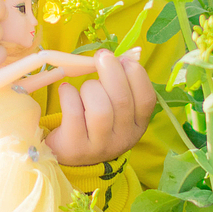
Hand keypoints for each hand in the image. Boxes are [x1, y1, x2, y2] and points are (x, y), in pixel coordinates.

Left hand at [46, 48, 155, 165]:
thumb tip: (123, 56)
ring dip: (89, 88)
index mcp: (138, 125)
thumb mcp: (115, 108)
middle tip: (101, 56)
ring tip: (83, 87)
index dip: (137, 75)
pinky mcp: (76, 147)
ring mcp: (100, 145)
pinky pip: (74, 114)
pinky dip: (68, 95)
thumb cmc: (95, 122)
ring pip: (100, 109)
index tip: (123, 59)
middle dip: (111, 71)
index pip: (147, 99)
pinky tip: (66, 90)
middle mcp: (123, 137)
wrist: (71, 155)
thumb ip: (121, 85)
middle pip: (121, 100)